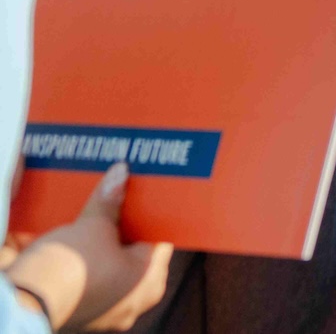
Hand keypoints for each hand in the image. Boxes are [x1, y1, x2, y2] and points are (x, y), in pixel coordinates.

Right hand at [8, 164, 172, 330]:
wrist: (26, 303)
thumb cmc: (71, 267)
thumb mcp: (93, 226)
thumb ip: (109, 200)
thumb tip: (120, 173)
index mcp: (150, 279)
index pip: (160, 238)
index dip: (150, 214)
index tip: (142, 194)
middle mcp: (133, 299)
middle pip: (134, 251)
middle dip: (124, 226)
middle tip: (118, 199)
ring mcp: (107, 308)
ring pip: (112, 264)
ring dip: (103, 242)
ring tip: (97, 215)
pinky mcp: (82, 310)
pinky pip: (92, 278)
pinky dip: (87, 260)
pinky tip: (78, 238)